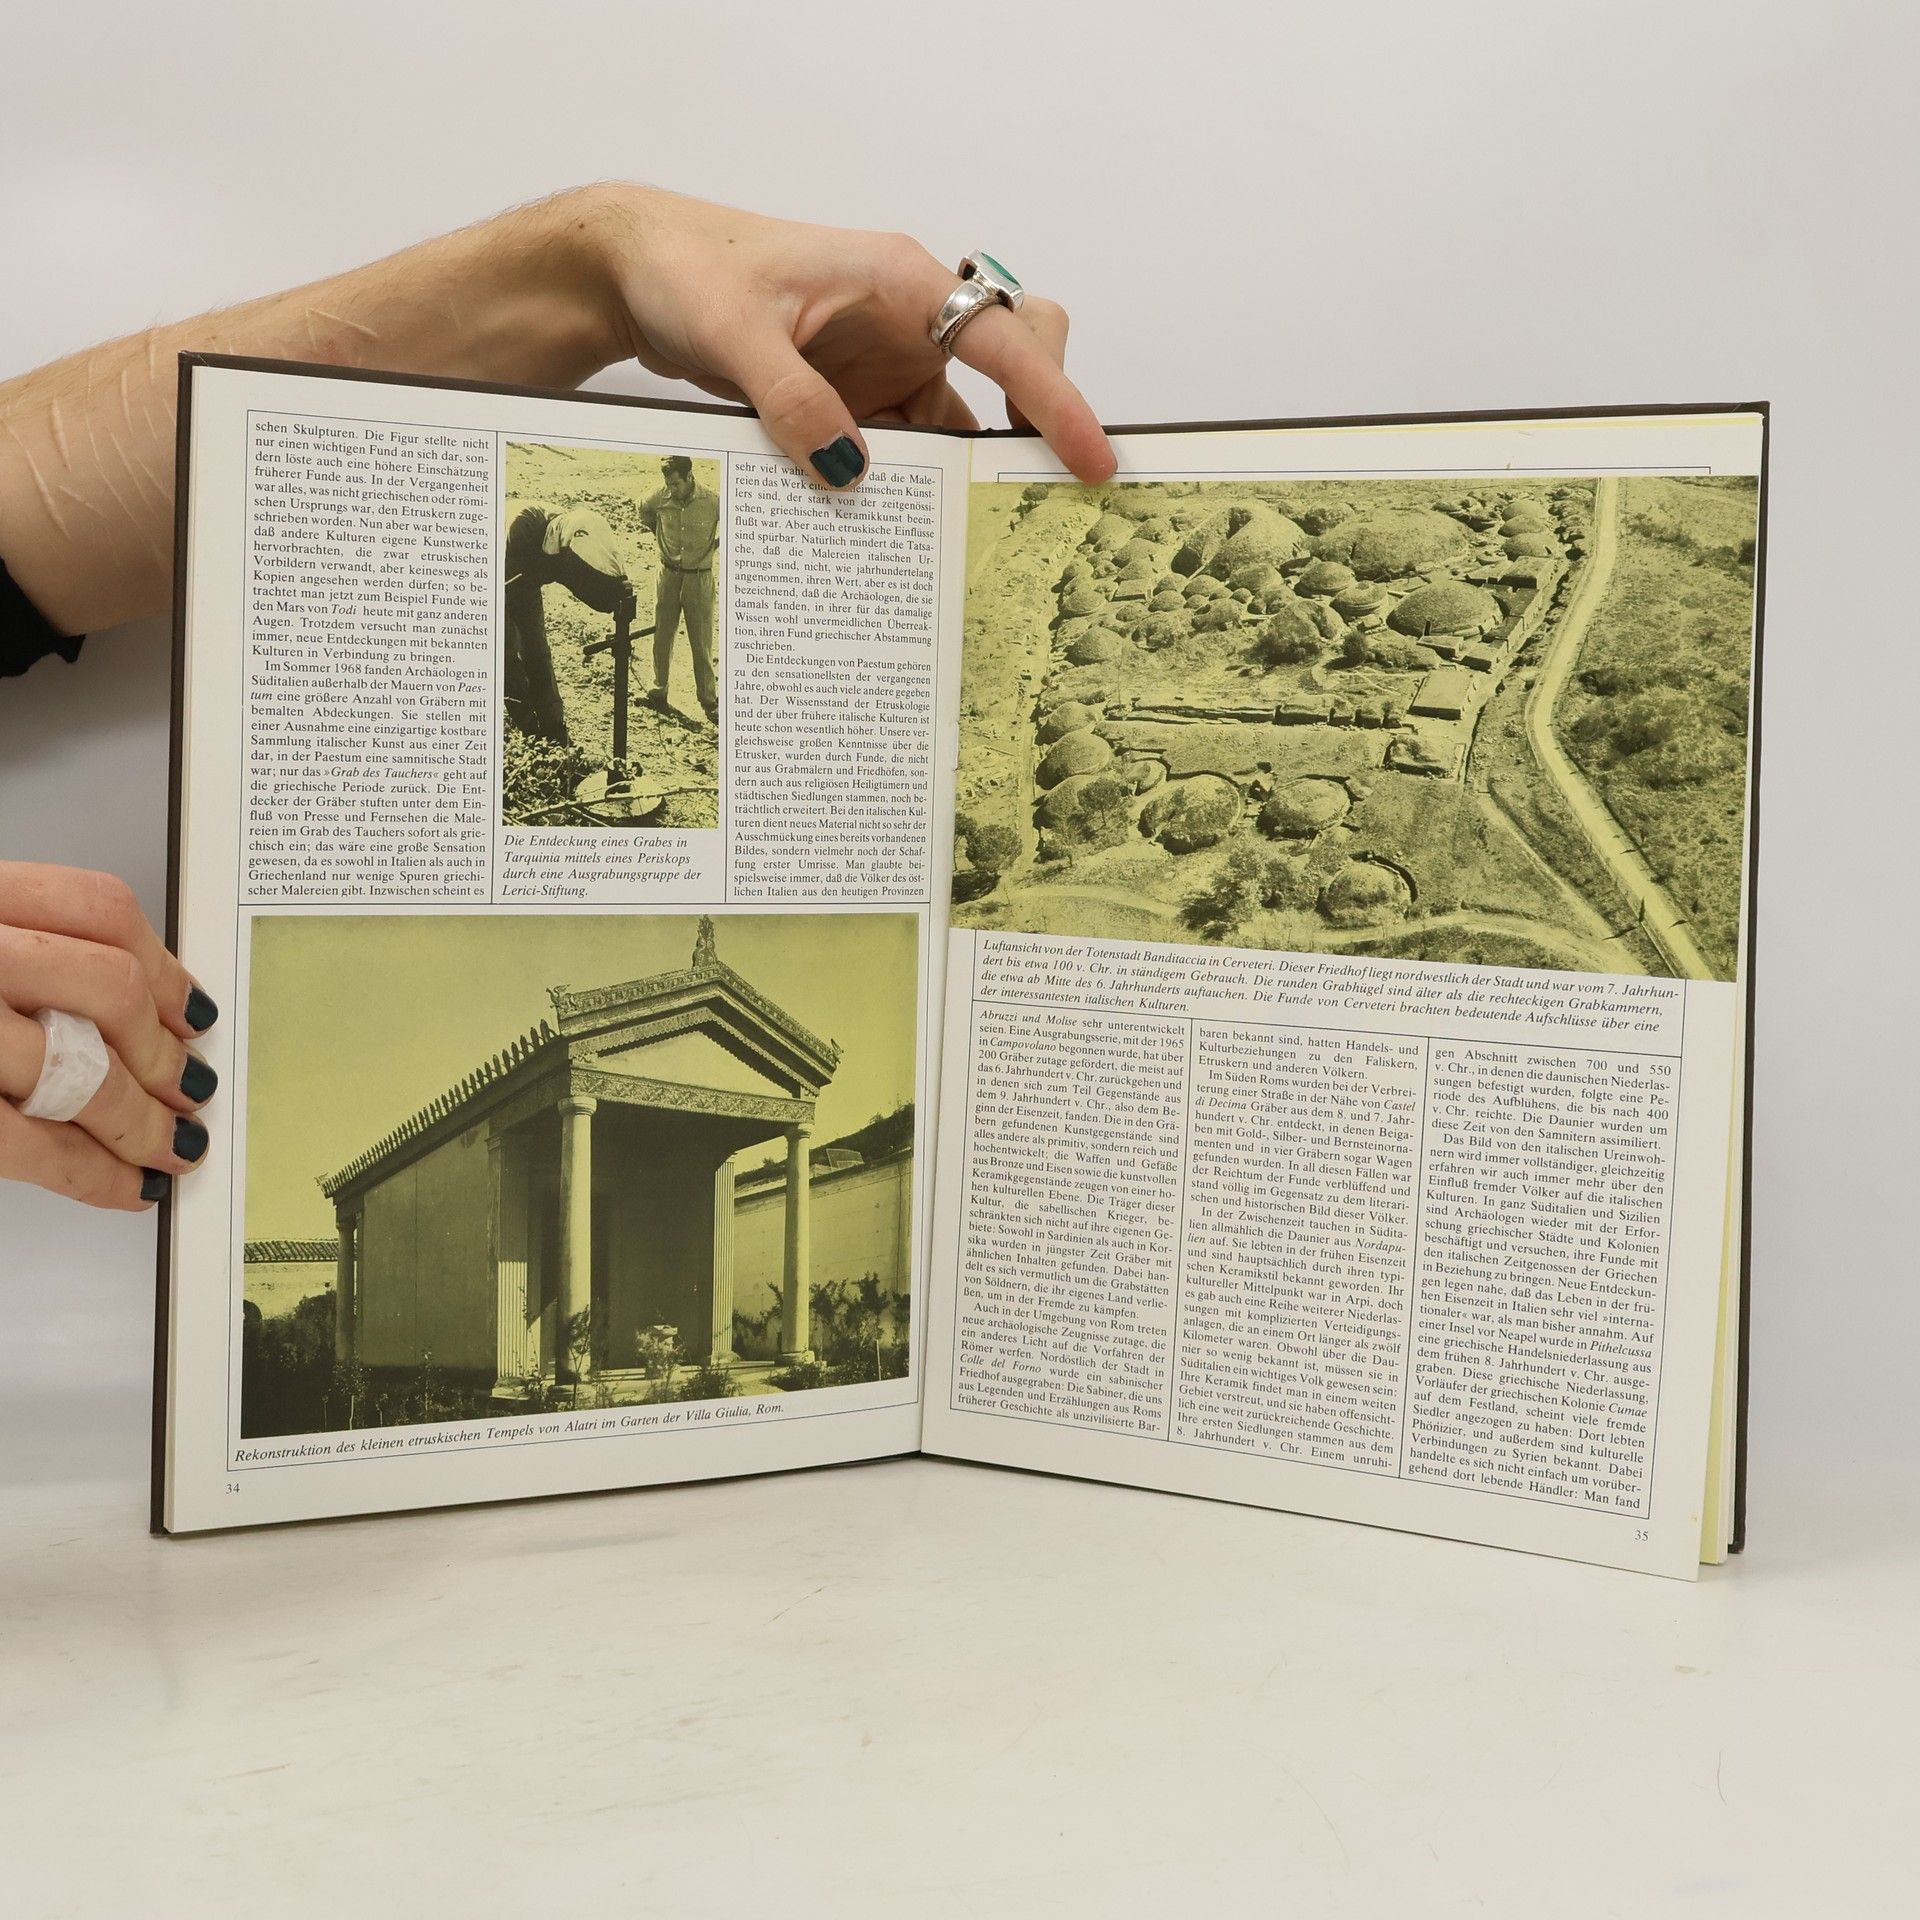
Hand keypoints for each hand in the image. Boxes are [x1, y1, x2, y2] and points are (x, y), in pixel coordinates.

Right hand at [0, 863, 216, 1210]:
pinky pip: (35, 1145)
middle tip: (192, 1088)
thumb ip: (29, 949)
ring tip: (175, 1144)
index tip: (195, 1012)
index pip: (99, 910)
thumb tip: (138, 1004)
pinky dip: (94, 1175)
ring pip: (87, 1074)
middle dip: (164, 1053)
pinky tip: (127, 1186)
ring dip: (146, 1122)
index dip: (166, 968)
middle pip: (112, 989)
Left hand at [584, 186, 1118, 489]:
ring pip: (959, 429)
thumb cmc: (689, 269)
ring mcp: (888, 362)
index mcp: (900, 280)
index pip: (1006, 339)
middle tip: (1035, 506)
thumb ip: (792, 402)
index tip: (1090, 459)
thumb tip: (847, 470)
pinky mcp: (861, 398)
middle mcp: (909, 320)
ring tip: (962, 549)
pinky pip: (906, 451)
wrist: (638, 271)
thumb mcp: (734, 335)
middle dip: (1034, 432)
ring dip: (959, 481)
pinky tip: (895, 536)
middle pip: (1013, 373)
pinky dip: (907, 490)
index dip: (1057, 400)